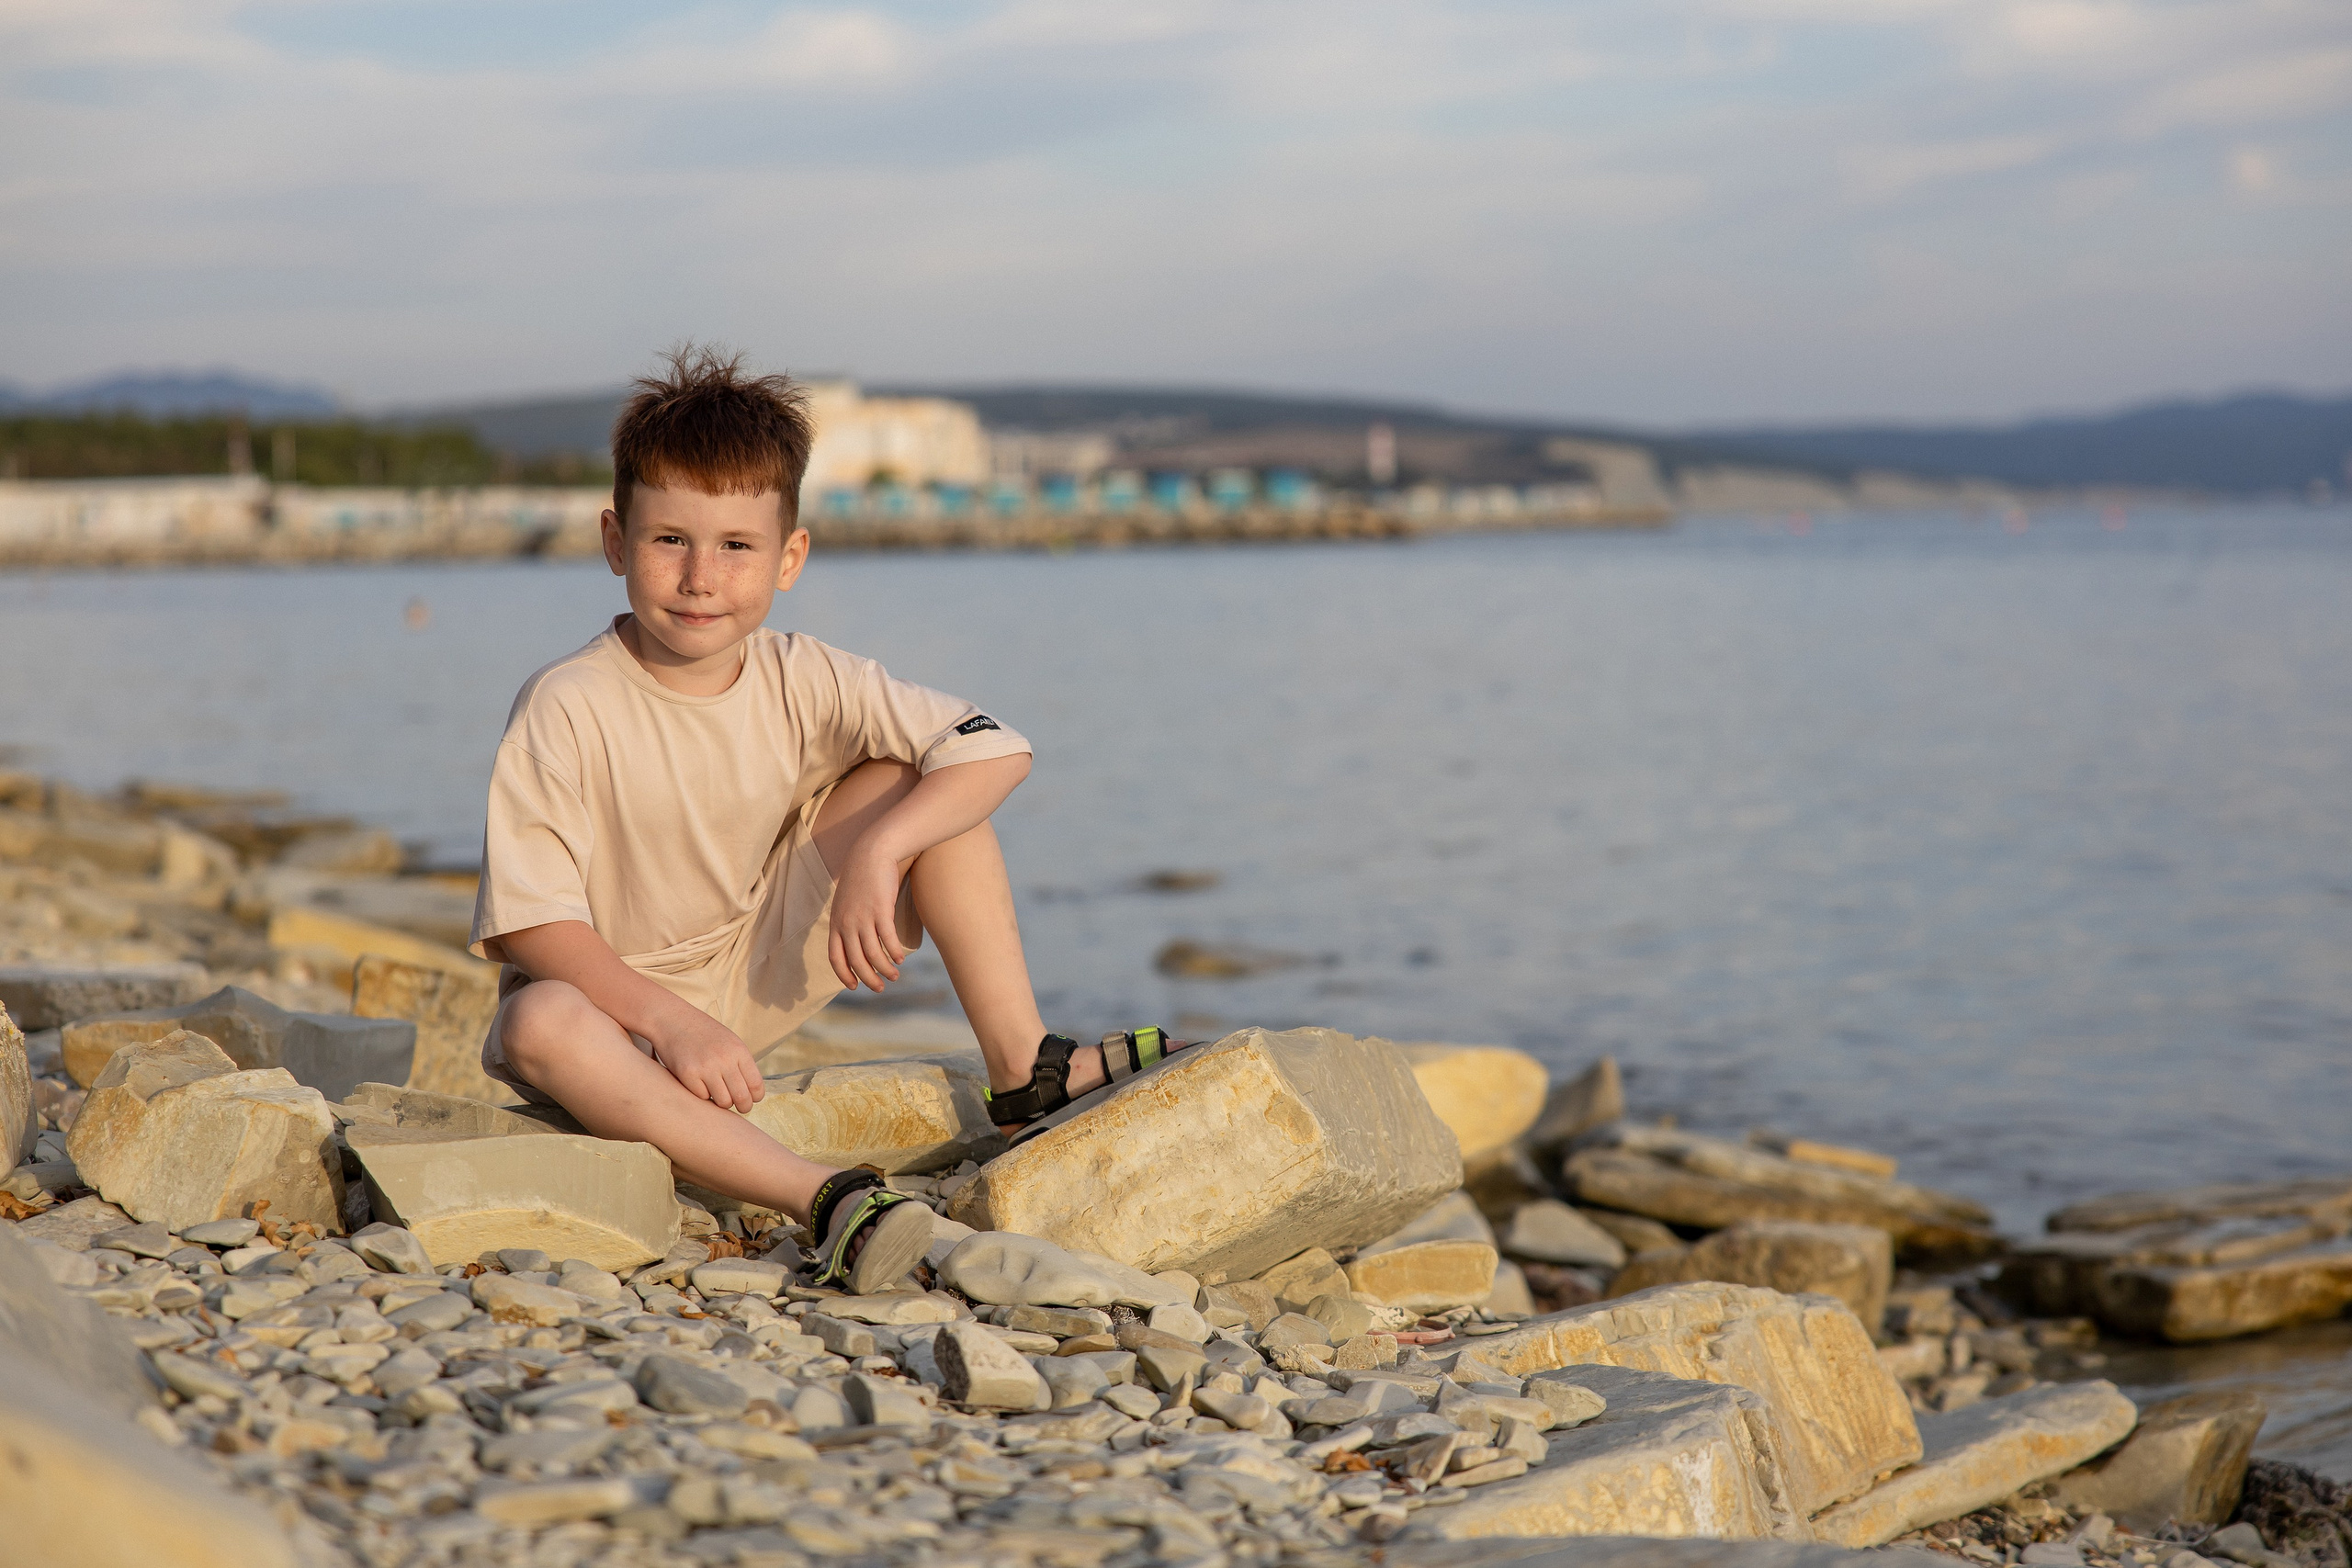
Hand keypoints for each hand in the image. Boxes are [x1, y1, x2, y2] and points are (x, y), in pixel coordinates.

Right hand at [648, 1010, 764, 1111]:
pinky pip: (703, 1097)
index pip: (756, 1085)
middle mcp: (725, 1059)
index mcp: (739, 1051)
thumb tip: (752, 1093)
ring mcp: (706, 1067)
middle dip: (743, 1107)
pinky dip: (702, 1095)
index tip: (751, 1099)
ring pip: (724, 1102)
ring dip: (722, 1102)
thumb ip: (741, 1064)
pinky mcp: (687, 1074)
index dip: (755, 1097)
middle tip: (738, 1106)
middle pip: (742, 1098)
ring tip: (718, 1093)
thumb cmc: (703, 1033)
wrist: (671, 1019)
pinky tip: (699, 1084)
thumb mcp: (729, 1041)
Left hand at [829, 844, 907, 992]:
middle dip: (868, 979)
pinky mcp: (880, 910)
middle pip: (856, 960)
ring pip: (873, 953)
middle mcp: (846, 923)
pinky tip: (901, 958)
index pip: (836, 958)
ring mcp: (863, 917)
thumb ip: (846, 922)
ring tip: (894, 975)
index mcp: (836, 923)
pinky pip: (888, 939)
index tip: (854, 987)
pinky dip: (895, 952)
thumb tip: (854, 942)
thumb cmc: (861, 878)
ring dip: (884, 969)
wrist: (871, 853)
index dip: (845, 975)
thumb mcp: (845, 902)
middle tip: (879, 988)